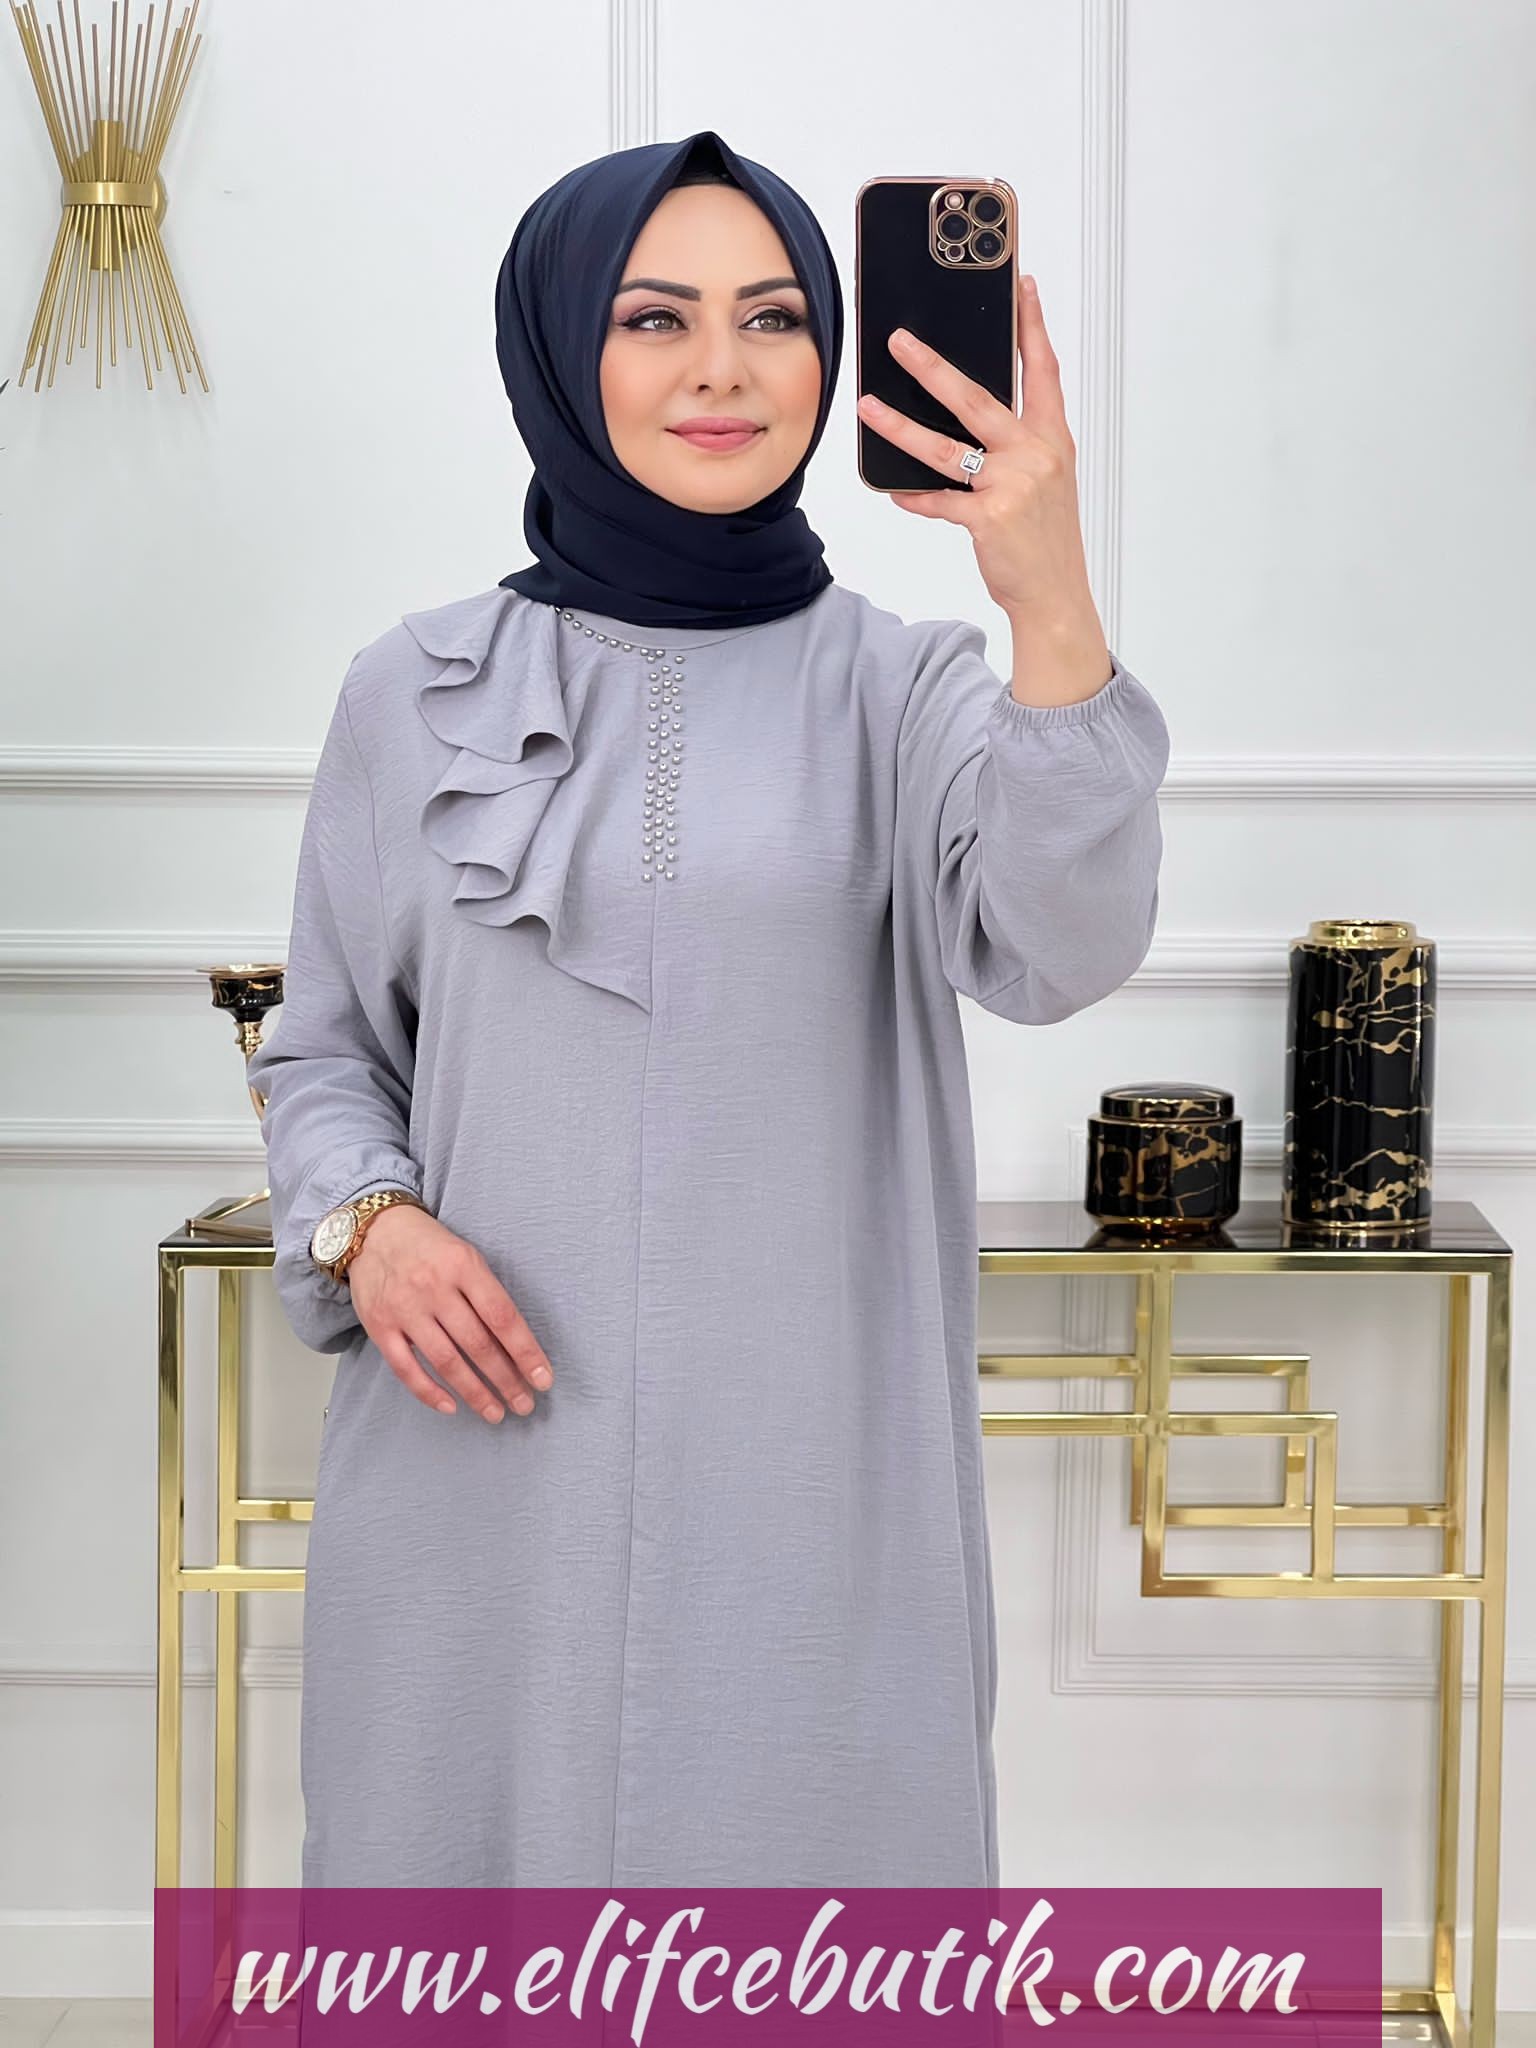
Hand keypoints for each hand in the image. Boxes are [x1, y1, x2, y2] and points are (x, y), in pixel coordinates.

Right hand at [347, 1204, 554, 1424]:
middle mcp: (434, 1288)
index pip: (503, 1318)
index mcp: (464, 1266)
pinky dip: (429, 1392)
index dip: (525, 1352)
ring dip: (474, 1393)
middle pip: (477, 1345)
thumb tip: (515, 1344)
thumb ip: (486, 1293)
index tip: (543, 1379)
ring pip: (446, 1361)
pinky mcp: (380, 1326)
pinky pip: (406, 1368)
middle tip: (524, 1404)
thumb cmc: (428, 1245)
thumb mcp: (465, 1255)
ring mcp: (405, 1309)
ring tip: (495, 1411)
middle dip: (505, 1380)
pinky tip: (451, 1406)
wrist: (372, 1231)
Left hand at [854, 271, 1099, 635]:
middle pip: (978, 398)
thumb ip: (1015, 446)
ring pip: (945, 447)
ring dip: (900, 427)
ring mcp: (1012, 485)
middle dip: (934, 367)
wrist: (1056, 594)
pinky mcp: (989, 518)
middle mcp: (1035, 454)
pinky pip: (939, 500)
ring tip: (869, 407)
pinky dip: (914, 496)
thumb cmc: (1046, 538)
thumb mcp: (1045, 481)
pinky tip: (895, 490)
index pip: (1043, 370)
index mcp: (1052, 439)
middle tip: (901, 341)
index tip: (1022, 286)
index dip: (1033, 326)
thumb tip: (968, 421)